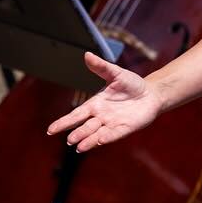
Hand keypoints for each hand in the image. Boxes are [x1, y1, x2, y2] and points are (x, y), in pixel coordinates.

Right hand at [46, 52, 163, 152]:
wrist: (151, 93)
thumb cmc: (131, 84)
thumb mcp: (115, 73)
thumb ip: (101, 67)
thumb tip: (87, 54)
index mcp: (95, 104)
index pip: (76, 115)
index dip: (64, 122)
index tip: (50, 130)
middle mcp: (101, 117)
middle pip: (85, 127)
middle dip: (77, 133)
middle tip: (69, 140)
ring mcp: (112, 124)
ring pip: (97, 134)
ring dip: (88, 140)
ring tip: (79, 147)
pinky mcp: (125, 128)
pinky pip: (114, 134)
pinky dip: (107, 137)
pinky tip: (99, 141)